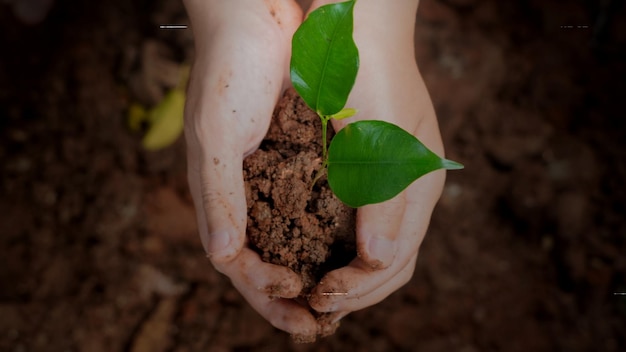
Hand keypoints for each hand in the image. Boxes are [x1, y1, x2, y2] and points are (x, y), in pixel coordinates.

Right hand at [183, 0, 318, 336]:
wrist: (253, 23)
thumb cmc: (226, 74)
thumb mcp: (215, 134)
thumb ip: (216, 195)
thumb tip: (222, 258)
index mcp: (220, 197)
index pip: (239, 263)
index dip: (265, 293)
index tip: (299, 308)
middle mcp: (246, 196)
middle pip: (268, 262)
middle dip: (291, 298)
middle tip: (321, 325)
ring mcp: (272, 180)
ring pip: (293, 242)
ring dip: (313, 273)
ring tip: (338, 301)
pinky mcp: (298, 161)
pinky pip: (314, 208)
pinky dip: (329, 234)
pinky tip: (351, 247)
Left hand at [307, 0, 446, 322]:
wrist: (364, 24)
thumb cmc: (364, 71)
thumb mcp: (373, 133)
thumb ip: (381, 197)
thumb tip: (379, 260)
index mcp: (416, 183)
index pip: (392, 259)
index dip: (356, 287)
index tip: (319, 297)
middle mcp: (414, 187)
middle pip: (394, 263)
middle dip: (357, 293)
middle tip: (316, 307)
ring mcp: (402, 178)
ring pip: (386, 249)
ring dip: (355, 279)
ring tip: (319, 291)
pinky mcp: (383, 169)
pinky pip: (374, 225)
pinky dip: (350, 251)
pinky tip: (323, 253)